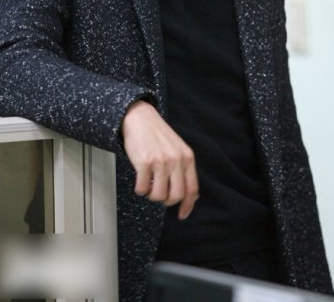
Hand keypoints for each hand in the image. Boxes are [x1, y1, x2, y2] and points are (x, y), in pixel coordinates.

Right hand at [121, 100, 198, 219]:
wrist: (140, 118)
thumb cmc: (158, 134)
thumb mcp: (178, 148)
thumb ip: (185, 169)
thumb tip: (193, 195)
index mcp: (187, 157)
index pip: (192, 189)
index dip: (188, 206)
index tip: (182, 214)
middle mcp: (176, 160)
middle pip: (176, 195)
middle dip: (167, 201)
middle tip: (160, 196)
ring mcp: (160, 161)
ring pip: (158, 195)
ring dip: (152, 195)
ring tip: (148, 186)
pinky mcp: (144, 162)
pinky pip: (142, 188)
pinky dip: (140, 190)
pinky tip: (140, 182)